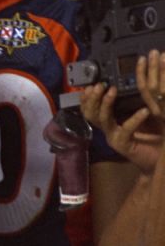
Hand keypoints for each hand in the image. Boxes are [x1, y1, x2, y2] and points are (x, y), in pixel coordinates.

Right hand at [80, 51, 164, 173]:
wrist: (161, 161)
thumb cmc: (155, 137)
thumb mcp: (144, 117)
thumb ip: (134, 104)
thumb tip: (132, 84)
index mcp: (111, 123)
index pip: (91, 110)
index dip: (87, 98)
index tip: (91, 85)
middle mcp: (109, 131)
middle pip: (91, 114)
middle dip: (93, 98)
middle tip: (100, 85)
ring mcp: (115, 139)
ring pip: (103, 120)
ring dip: (105, 104)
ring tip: (113, 91)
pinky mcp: (124, 146)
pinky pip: (125, 130)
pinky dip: (134, 119)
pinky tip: (144, 111)